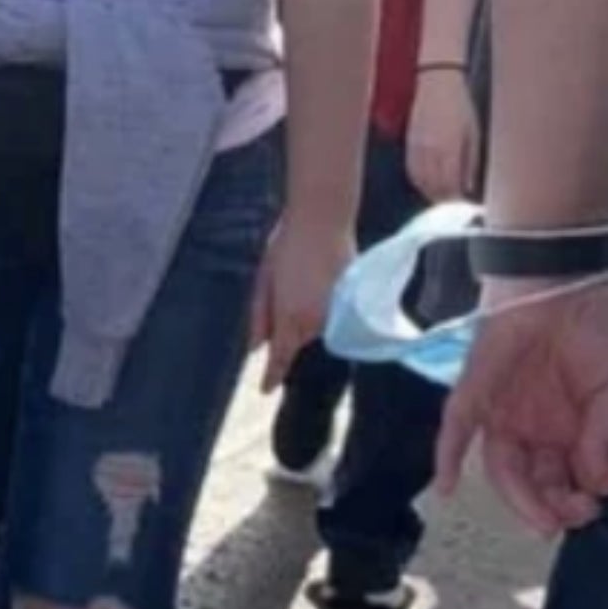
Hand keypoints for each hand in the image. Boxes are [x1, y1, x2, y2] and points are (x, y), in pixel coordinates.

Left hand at [251, 211, 353, 391]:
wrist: (323, 219)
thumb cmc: (286, 246)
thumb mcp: (263, 280)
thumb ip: (260, 316)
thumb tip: (255, 346)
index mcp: (289, 318)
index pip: (280, 357)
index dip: (272, 376)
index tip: (265, 389)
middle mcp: (316, 323)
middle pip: (297, 340)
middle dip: (287, 326)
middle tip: (282, 285)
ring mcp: (337, 314)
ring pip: (315, 328)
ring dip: (306, 313)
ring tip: (302, 274)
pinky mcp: (353, 303)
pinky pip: (333, 316)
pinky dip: (323, 306)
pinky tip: (318, 277)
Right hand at [406, 70, 480, 204]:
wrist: (436, 82)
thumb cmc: (460, 107)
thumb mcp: (473, 134)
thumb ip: (470, 163)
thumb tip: (469, 188)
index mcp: (449, 149)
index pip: (450, 186)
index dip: (456, 201)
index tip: (464, 208)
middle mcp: (430, 151)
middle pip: (433, 187)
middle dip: (444, 201)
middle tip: (455, 209)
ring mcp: (416, 147)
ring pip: (420, 181)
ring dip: (430, 194)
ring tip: (442, 200)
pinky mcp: (408, 143)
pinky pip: (410, 170)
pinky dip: (418, 182)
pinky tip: (427, 185)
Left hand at [436, 279, 607, 534]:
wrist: (563, 282)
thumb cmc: (596, 334)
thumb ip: (604, 439)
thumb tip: (597, 484)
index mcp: (570, 433)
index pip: (570, 482)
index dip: (579, 501)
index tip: (592, 507)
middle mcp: (536, 430)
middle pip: (537, 484)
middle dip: (554, 507)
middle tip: (572, 515)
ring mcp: (503, 413)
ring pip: (504, 468)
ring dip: (519, 497)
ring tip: (541, 518)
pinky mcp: (476, 392)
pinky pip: (457, 428)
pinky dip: (447, 456)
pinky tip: (445, 487)